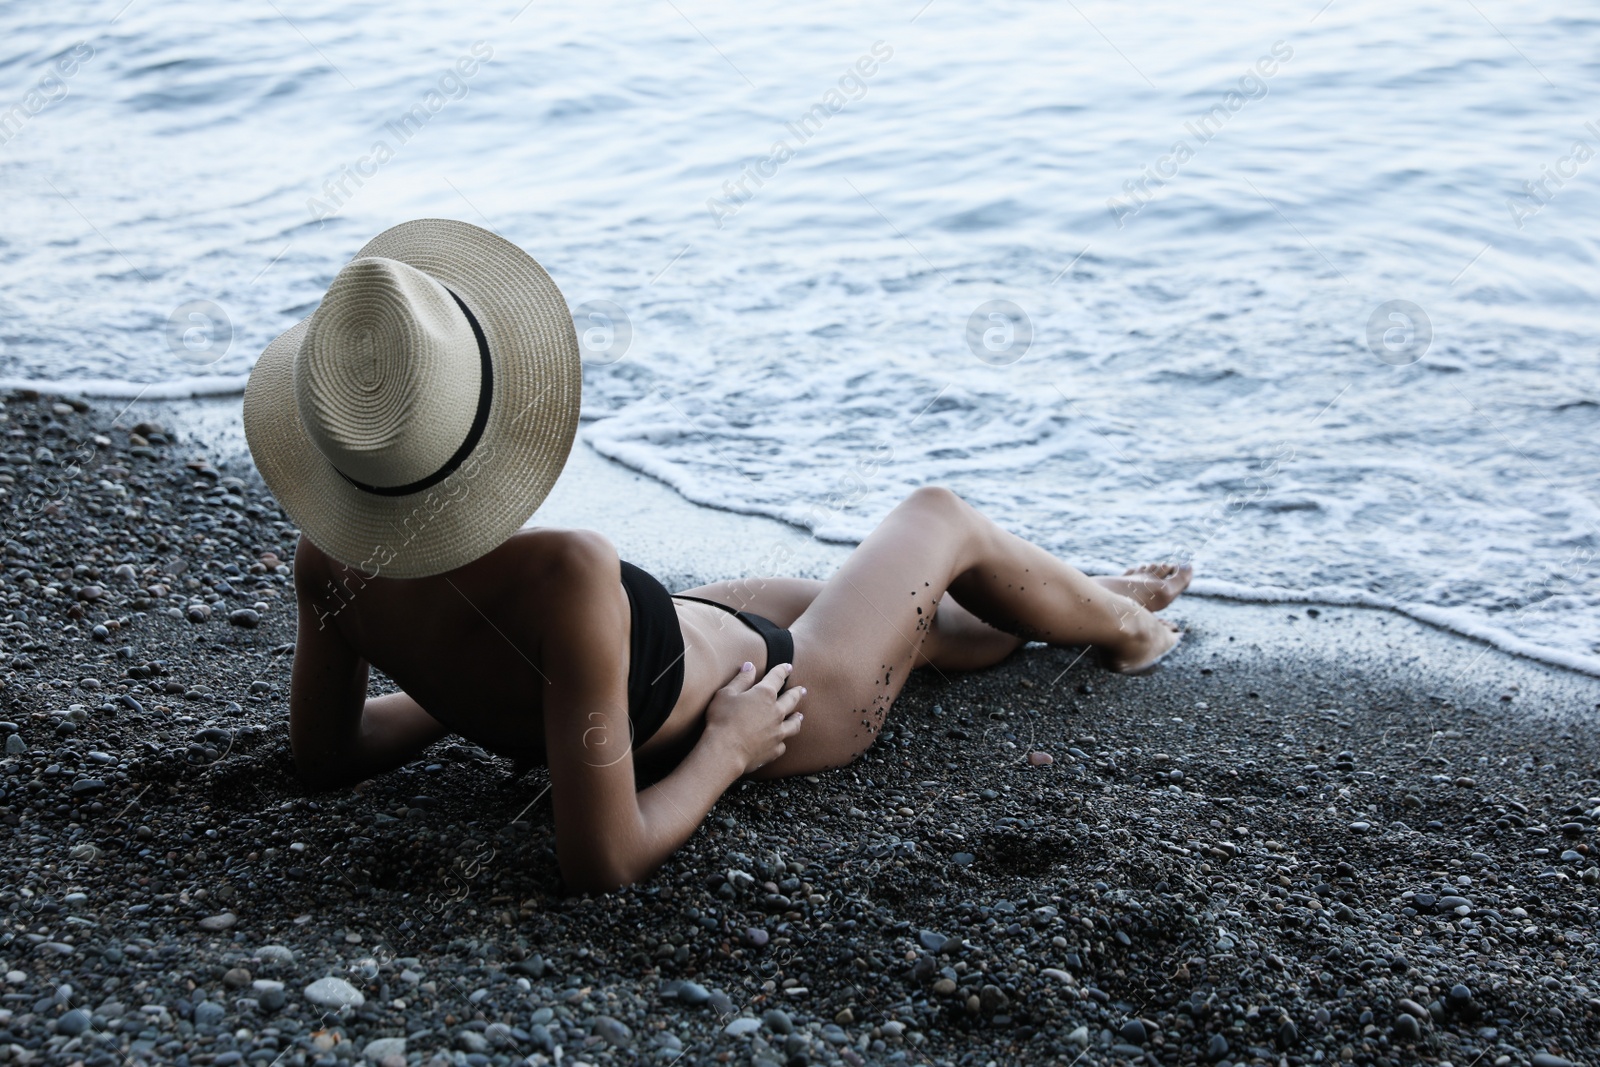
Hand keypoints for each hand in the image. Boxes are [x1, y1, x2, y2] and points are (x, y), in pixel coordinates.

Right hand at [705, 661, 805, 775]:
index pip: (777, 677)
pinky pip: (783, 744)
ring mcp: (778, 732)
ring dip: (797, 718)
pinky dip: (782, 741)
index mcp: (765, 694)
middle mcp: (776, 712)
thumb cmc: (722, 720)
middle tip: (802, 690)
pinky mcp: (774, 749)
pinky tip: (781, 741)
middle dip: (797, 693)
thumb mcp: (726, 694)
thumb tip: (750, 666)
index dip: (783, 670)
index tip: (788, 667)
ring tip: (800, 716)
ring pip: (794, 724)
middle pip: (791, 700)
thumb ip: (741, 679)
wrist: (725, 751)